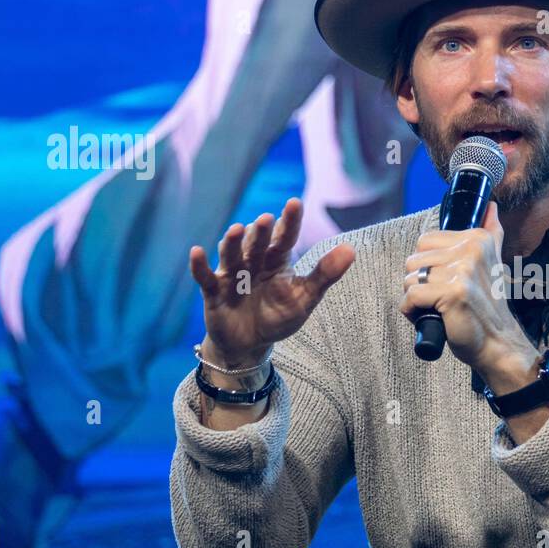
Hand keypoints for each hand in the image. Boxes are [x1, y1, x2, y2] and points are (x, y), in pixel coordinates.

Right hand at [189, 198, 354, 367]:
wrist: (250, 344)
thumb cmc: (278, 316)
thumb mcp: (304, 297)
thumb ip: (325, 274)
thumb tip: (351, 249)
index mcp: (277, 260)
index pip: (285, 237)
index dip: (289, 221)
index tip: (295, 203)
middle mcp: (253, 262)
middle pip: (257, 244)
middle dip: (262, 232)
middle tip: (267, 219)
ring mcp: (232, 275)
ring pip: (232, 255)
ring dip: (233, 243)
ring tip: (238, 230)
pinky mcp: (214, 292)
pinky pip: (206, 277)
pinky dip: (199, 266)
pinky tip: (196, 252)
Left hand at [400, 202, 536, 378]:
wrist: (496, 343)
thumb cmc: (486, 307)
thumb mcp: (492, 263)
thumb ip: (490, 232)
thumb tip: (490, 206)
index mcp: (477, 239)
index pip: (425, 241)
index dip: (428, 265)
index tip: (446, 281)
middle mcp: (472, 251)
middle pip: (414, 259)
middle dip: (420, 282)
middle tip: (441, 297)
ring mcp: (463, 272)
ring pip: (410, 278)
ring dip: (417, 298)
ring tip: (438, 307)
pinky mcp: (453, 293)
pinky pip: (411, 296)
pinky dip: (412, 311)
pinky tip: (431, 316)